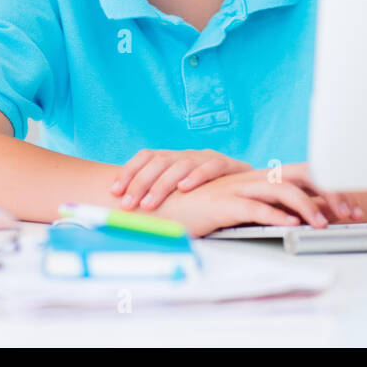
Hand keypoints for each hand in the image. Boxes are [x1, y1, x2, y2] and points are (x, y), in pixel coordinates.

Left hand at [111, 149, 251, 211]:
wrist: (252, 188)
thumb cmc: (208, 197)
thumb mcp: (180, 195)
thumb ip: (159, 198)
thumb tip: (125, 211)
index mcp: (173, 158)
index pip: (146, 156)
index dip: (129, 171)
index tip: (114, 191)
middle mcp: (188, 154)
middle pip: (159, 161)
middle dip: (140, 182)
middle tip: (128, 204)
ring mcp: (208, 158)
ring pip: (181, 164)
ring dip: (163, 184)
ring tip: (149, 203)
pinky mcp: (229, 164)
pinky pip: (212, 166)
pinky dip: (197, 176)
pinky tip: (185, 189)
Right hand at [153, 167, 358, 237]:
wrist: (164, 203)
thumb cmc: (201, 207)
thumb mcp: (241, 204)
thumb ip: (268, 206)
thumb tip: (298, 218)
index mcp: (261, 177)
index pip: (306, 175)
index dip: (331, 189)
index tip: (353, 207)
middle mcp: (255, 177)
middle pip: (303, 175)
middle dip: (331, 191)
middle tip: (351, 212)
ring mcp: (240, 188)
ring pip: (283, 190)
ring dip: (308, 207)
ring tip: (324, 224)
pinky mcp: (225, 203)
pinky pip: (256, 207)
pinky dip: (277, 216)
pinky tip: (291, 226)